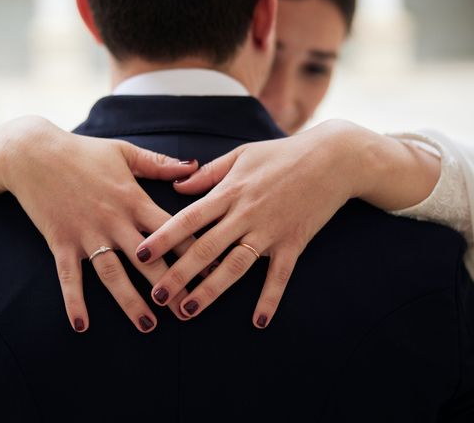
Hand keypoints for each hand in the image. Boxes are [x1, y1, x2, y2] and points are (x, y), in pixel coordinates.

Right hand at [0, 116, 198, 332]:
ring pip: (113, 274)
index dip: (195, 249)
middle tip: (189, 309)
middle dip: (170, 285)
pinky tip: (81, 325)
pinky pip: (68, 277)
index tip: (215, 268)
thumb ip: (160, 163)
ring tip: (148, 325)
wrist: (33, 153)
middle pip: (148, 259)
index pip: (171, 228)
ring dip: (130, 302)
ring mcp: (86, 234)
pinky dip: (74, 301)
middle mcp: (114, 221)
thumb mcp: (125, 151)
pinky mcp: (61, 242)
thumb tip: (193, 165)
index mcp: (133, 199)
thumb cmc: (82, 151)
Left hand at [136, 120, 366, 327]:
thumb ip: (208, 173)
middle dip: (179, 274)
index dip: (164, 237)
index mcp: (230, 191)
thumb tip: (177, 186)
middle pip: (207, 248)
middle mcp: (246, 213)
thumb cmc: (282, 153)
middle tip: (157, 297)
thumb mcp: (241, 154)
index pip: (189, 217)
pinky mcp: (294, 242)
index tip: (141, 254)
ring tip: (188, 311)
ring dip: (211, 291)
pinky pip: (280, 275)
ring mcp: (270, 230)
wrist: (333, 158)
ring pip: (236, 266)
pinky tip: (258, 321)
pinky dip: (270, 298)